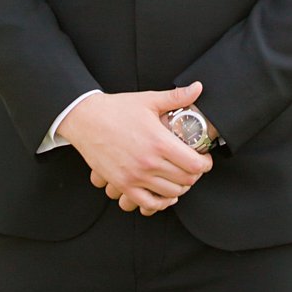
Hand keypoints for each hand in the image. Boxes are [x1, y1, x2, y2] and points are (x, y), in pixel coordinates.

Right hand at [58, 83, 211, 214]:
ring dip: (180, 187)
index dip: (205, 163)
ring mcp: (136, 176)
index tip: (204, 158)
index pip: (195, 164)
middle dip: (194, 174)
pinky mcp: (123, 185)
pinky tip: (164, 193)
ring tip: (179, 177)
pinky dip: (161, 202)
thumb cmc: (116, 109)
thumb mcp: (148, 100)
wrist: (85, 119)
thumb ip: (175, 97)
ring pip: (171, 193)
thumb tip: (197, 88)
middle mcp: (149, 162)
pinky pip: (150, 204)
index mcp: (158, 141)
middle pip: (186, 180)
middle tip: (192, 166)